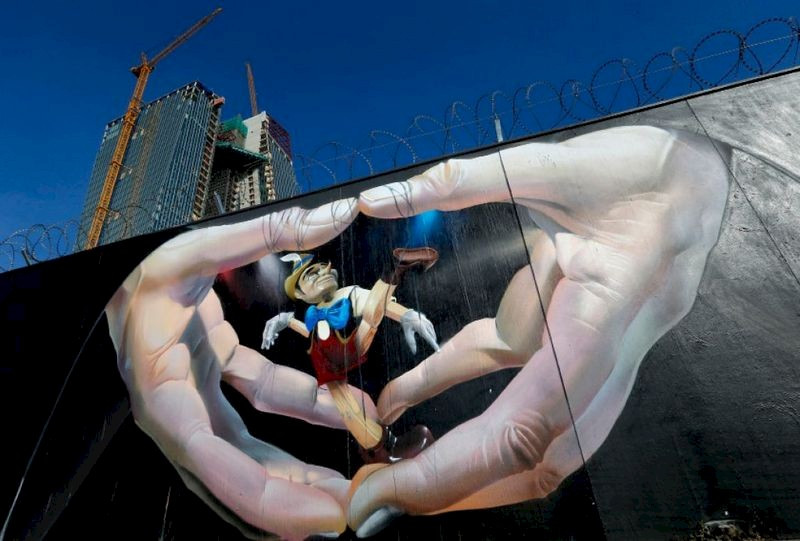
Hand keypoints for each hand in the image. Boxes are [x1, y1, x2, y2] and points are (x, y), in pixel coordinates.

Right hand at [105, 199, 381, 539]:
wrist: (124, 273)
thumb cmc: (147, 268)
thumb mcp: (197, 249)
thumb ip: (266, 234)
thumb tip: (333, 214)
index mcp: (162, 384)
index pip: (204, 452)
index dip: (254, 487)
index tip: (308, 511)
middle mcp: (178, 409)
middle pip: (231, 472)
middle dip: (288, 501)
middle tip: (346, 512)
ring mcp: (196, 405)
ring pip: (249, 455)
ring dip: (299, 474)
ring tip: (353, 483)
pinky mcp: (214, 390)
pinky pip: (260, 414)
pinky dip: (304, 415)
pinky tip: (347, 413)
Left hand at [348, 126, 730, 534]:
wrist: (700, 178)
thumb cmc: (644, 168)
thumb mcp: (557, 162)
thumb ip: (464, 181)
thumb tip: (378, 198)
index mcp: (606, 313)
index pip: (534, 418)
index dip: (461, 467)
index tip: (394, 489)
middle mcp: (607, 353)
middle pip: (540, 453)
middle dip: (460, 487)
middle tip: (379, 501)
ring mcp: (596, 357)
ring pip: (538, 438)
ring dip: (469, 463)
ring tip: (396, 472)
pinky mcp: (578, 344)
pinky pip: (520, 386)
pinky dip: (463, 399)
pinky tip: (406, 394)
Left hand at [400, 309, 438, 354]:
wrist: (406, 313)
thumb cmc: (406, 325)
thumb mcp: (407, 334)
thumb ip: (411, 343)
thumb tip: (414, 352)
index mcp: (421, 328)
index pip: (429, 339)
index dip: (434, 345)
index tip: (438, 351)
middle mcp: (426, 325)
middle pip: (432, 336)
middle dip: (433, 342)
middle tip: (435, 348)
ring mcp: (427, 322)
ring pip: (432, 333)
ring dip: (432, 337)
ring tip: (432, 342)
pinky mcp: (428, 321)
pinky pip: (432, 328)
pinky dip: (431, 333)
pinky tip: (430, 335)